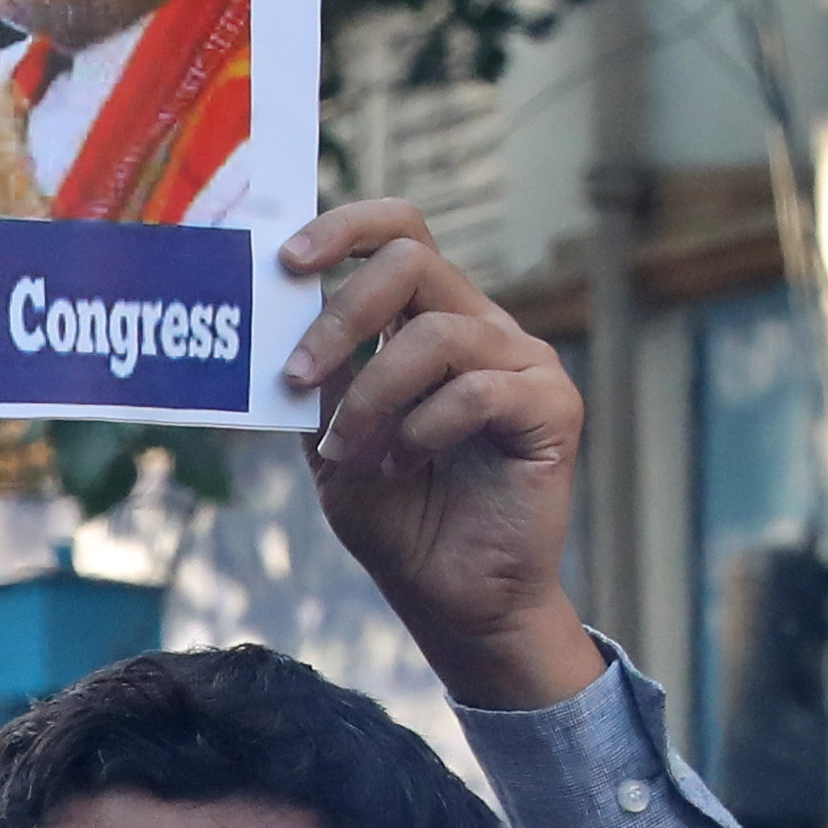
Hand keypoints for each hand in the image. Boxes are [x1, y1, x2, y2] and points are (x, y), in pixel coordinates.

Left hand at [283, 201, 603, 711]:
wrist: (456, 599)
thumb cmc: (400, 519)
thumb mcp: (332, 442)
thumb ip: (317, 382)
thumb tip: (276, 316)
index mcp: (429, 320)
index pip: (400, 233)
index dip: (345, 228)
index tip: (286, 262)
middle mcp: (480, 328)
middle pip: (413, 262)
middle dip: (342, 314)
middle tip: (298, 376)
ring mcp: (523, 362)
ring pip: (435, 333)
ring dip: (374, 395)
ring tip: (351, 452)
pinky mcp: (552, 405)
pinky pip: (476, 390)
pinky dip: (424, 428)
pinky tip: (407, 463)